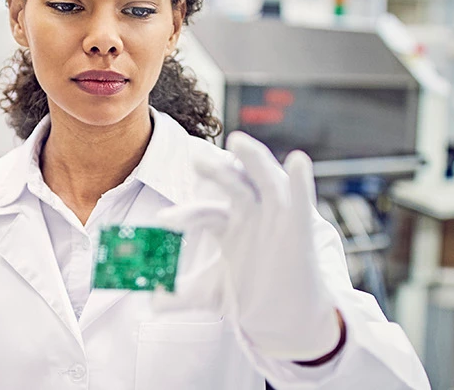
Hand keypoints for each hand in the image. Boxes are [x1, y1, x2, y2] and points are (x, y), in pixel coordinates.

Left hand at [157, 132, 341, 360]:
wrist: (285, 311)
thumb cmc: (247, 292)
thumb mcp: (212, 294)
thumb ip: (182, 296)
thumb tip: (152, 304)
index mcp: (227, 224)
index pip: (204, 212)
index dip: (186, 215)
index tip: (163, 221)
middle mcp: (251, 212)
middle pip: (233, 184)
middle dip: (216, 171)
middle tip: (196, 159)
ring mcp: (276, 215)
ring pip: (265, 181)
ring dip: (254, 161)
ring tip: (238, 142)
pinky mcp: (300, 226)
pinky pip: (300, 199)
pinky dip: (300, 180)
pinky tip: (298, 160)